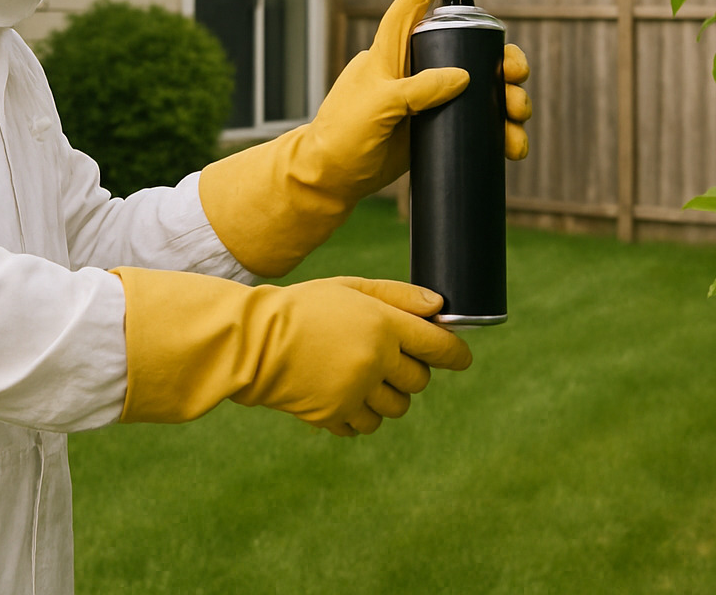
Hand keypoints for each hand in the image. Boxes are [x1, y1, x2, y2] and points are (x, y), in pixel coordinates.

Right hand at [112, 269, 471, 435]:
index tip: (461, 358)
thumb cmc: (303, 307)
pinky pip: (366, 426)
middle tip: (390, 361)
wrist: (253, 341)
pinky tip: (343, 395)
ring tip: (363, 378)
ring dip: (388, 396)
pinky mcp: (335, 415)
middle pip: (419, 381)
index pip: (439, 346)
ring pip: (397, 408)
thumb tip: (439, 308)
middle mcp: (375, 360)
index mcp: (382, 324)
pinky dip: (360, 415)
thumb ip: (397, 296)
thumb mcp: (349, 289)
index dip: (456, 354)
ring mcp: (355, 391)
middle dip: (412, 372)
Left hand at [198, 0, 532, 276]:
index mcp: (389, 53)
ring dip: (507, 100)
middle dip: (501, 59)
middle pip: (468, 50)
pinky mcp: (437, 128)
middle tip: (516, 76)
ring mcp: (428, 100)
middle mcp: (414, 70)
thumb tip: (463, 76)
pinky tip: (513, 146)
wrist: (332, 180)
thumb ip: (417, 90)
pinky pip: (477, 123)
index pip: (413, 6)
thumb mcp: (377, 108)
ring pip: (481, 88)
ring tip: (517, 117)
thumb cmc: (342, 137)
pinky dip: (500, 132)